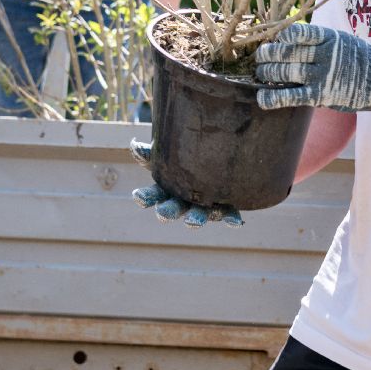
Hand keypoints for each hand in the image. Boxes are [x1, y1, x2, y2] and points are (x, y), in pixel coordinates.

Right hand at [127, 140, 243, 227]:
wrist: (217, 157)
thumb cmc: (186, 157)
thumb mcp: (169, 153)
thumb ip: (152, 152)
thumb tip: (134, 146)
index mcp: (168, 188)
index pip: (153, 194)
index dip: (146, 197)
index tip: (138, 197)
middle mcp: (184, 201)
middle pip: (173, 209)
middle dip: (168, 212)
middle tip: (162, 214)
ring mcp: (204, 205)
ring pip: (199, 215)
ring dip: (194, 220)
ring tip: (191, 223)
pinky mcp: (226, 206)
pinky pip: (229, 213)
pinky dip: (232, 218)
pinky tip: (237, 222)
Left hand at [254, 22, 370, 112]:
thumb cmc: (360, 60)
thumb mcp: (343, 41)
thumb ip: (320, 40)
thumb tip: (289, 38)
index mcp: (329, 38)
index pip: (298, 32)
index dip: (281, 36)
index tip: (274, 40)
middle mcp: (325, 54)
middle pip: (286, 52)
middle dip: (268, 54)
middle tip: (259, 57)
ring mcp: (323, 75)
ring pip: (285, 72)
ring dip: (267, 73)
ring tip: (260, 73)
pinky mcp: (321, 95)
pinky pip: (291, 96)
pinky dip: (273, 97)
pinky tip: (262, 97)